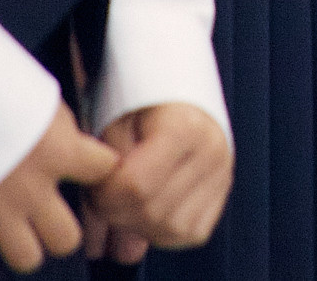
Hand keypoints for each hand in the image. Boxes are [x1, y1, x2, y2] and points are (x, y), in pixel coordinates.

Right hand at [0, 106, 116, 280]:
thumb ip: (60, 129)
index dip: (102, 170)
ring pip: (27, 258)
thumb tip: (74, 145)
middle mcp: (32, 188)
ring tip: (15, 234)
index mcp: (60, 150)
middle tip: (48, 217)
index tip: (92, 170)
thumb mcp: (39, 92)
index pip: (106, 172)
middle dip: (60, 230)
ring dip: (23, 248)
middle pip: (67, 239)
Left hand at [81, 103, 233, 263]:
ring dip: (138, 228)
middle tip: (101, 201)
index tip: (93, 188)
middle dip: (117, 216)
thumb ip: (106, 168)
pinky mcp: (223, 190)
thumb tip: (97, 225)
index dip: (105, 197)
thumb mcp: (116, 119)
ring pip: (173, 229)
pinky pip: (191, 232)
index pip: (137, 185)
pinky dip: (162, 232)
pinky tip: (145, 216)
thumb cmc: (140, 97)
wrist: (177, 83)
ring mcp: (222, 173)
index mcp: (184, 126)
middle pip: (154, 211)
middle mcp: (211, 152)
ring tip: (121, 209)